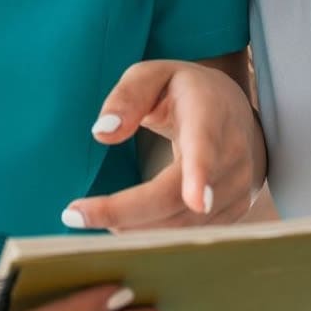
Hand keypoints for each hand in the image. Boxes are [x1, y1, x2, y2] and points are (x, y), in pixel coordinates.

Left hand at [61, 56, 265, 231]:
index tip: (196, 201)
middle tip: (74, 215)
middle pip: (180, 198)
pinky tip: (121, 225)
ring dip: (132, 227)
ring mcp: (236, 189)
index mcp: (210, 114)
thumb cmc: (185, 92)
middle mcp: (231, 156)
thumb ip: (127, 96)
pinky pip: (189, 235)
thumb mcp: (154, 75)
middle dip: (127, 211)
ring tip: (88, 216)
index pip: (206, 146)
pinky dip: (151, 234)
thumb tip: (102, 132)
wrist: (234, 115)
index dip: (201, 174)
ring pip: (182, 224)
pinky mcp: (232, 213)